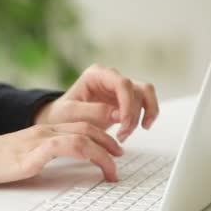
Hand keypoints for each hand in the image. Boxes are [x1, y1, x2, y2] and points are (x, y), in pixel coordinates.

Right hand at [0, 122, 122, 188]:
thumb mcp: (20, 160)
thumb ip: (39, 160)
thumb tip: (57, 173)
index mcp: (40, 131)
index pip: (77, 124)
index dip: (99, 132)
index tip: (111, 147)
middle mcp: (42, 131)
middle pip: (86, 125)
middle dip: (109, 139)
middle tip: (121, 154)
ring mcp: (38, 139)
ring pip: (84, 135)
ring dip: (106, 150)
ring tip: (115, 167)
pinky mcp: (34, 152)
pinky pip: (70, 146)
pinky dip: (91, 154)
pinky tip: (99, 166)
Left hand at [34, 64, 158, 141]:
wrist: (61, 120)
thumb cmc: (62, 114)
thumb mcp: (70, 113)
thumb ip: (92, 111)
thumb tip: (118, 114)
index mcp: (95, 74)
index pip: (121, 83)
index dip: (127, 103)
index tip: (124, 122)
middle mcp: (110, 77)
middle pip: (134, 90)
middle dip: (132, 115)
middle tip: (122, 135)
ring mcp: (119, 87)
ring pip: (145, 93)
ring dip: (143, 114)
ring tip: (128, 133)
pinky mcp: (125, 99)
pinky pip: (146, 101)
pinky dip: (149, 113)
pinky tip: (144, 126)